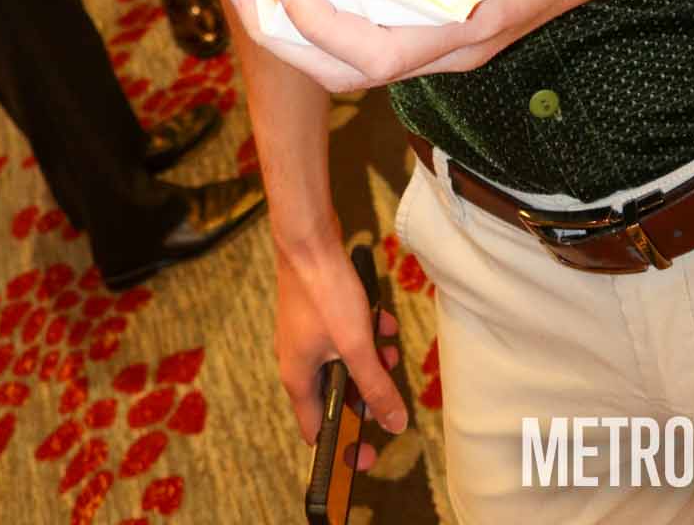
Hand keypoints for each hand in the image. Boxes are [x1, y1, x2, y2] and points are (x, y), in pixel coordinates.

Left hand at [213, 0, 693, 90]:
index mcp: (469, 17)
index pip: (375, 51)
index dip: (317, 24)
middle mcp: (454, 46)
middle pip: (346, 73)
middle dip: (279, 32)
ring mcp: (451, 47)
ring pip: (354, 68)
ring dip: (296, 33)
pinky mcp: (448, 36)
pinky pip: (373, 47)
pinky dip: (327, 25)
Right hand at [276, 234, 405, 455]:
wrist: (307, 239)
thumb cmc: (324, 293)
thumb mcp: (356, 346)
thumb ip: (376, 386)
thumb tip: (395, 424)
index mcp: (299, 379)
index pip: (317, 430)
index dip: (343, 445)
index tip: (369, 453)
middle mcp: (298, 361)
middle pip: (334, 395)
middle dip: (365, 392)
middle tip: (389, 389)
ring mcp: (305, 337)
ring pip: (342, 363)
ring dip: (369, 361)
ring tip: (389, 349)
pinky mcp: (315, 314)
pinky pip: (342, 336)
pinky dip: (363, 334)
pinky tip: (382, 320)